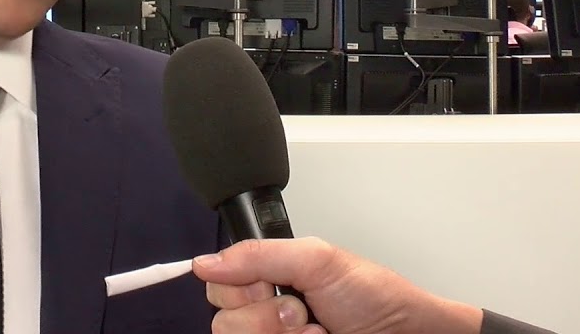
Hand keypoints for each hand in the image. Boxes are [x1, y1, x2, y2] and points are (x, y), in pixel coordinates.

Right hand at [192, 238, 482, 333]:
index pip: (216, 285)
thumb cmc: (374, 297)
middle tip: (300, 310)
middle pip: (223, 322)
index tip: (269, 286)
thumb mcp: (317, 259)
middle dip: (265, 316)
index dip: (239, 288)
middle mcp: (264, 315)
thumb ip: (259, 255)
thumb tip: (204, 263)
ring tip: (315, 330)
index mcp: (265, 280)